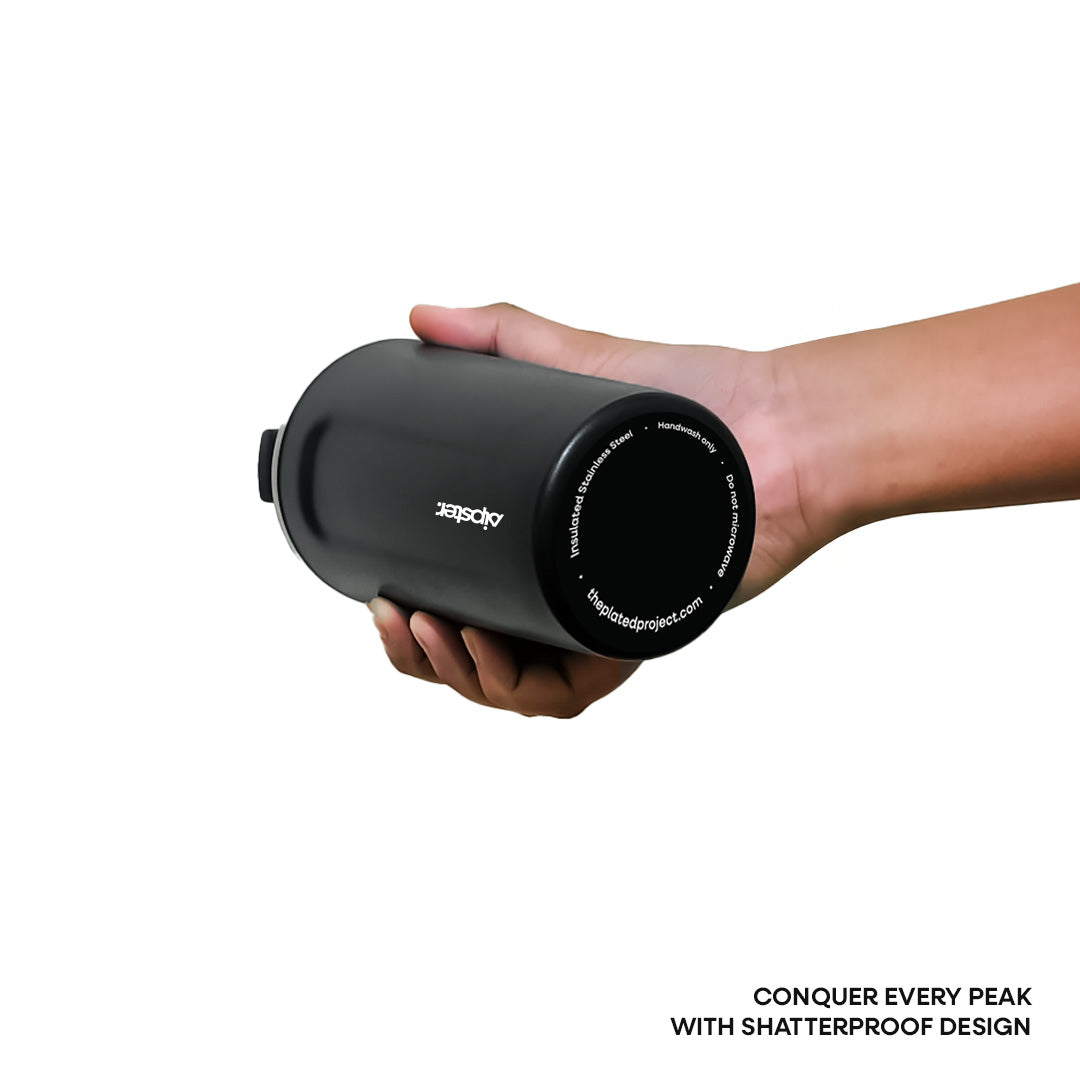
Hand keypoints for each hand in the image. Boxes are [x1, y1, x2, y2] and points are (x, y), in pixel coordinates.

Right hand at [369, 302, 828, 716]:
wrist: (781, 426)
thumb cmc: (700, 395)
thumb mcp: (581, 359)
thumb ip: (503, 336)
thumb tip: (420, 317)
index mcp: (543, 547)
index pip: (462, 603)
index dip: (412, 619)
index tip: (383, 596)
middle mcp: (567, 593)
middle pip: (475, 659)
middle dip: (422, 657)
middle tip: (398, 618)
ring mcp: (600, 619)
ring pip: (515, 690)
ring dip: (461, 676)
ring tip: (436, 632)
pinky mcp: (637, 636)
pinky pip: (572, 693)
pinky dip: (522, 689)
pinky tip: (489, 656)